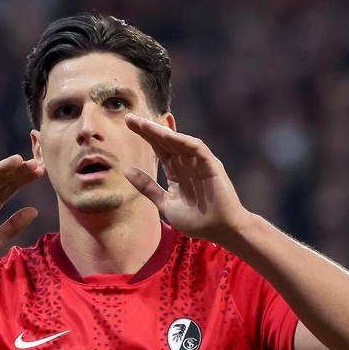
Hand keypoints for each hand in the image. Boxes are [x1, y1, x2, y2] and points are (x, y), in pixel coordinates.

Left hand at [124, 114, 251, 242]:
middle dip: (148, 129)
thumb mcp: (166, 203)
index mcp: (177, 171)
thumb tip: (127, 171)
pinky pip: (197, 149)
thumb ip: (148, 187)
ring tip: (143, 124)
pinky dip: (182, 140)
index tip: (128, 123)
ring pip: (178, 142)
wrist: (221, 231)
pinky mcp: (211, 166)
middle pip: (166, 141)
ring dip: (161, 132)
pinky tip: (166, 134)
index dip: (145, 136)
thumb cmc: (197, 220)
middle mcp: (187, 164)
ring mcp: (200, 163)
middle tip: (129, 118)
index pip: (159, 148)